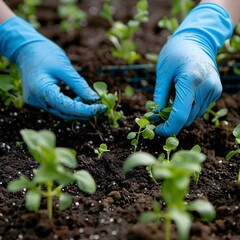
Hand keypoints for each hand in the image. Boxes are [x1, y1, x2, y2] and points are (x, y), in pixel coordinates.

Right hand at [0, 17, 105, 119]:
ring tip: (91, 102)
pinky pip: (57, 107)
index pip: (67, 107)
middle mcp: (37, 100)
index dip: (86, 110)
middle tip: (100, 108)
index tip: (101, 108)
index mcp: (41, 90)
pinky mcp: (38, 100)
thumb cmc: (45, 53)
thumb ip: (79, 85)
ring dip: (77, 110)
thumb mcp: (65, 67)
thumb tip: (94, 99)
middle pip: (64, 113)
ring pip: (61, 112)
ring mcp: (36, 102)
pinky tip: (79, 99)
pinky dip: (69, 105)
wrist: (25, 48)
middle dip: (84, 112)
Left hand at [154, 3, 232, 135]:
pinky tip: (183, 96)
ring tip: (172, 101)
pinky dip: (189, 108)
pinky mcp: (216, 91)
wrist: (197, 40)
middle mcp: (206, 87)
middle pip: (188, 118)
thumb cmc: (175, 53)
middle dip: (172, 121)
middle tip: (160, 115)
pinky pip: (200, 109)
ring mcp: (213, 89)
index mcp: (191, 80)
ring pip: (194, 116)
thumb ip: (159, 96)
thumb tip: (155, 116)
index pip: (180, 115)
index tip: (158, 130)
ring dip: (181, 115)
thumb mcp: (162, 73)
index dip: (168, 127)